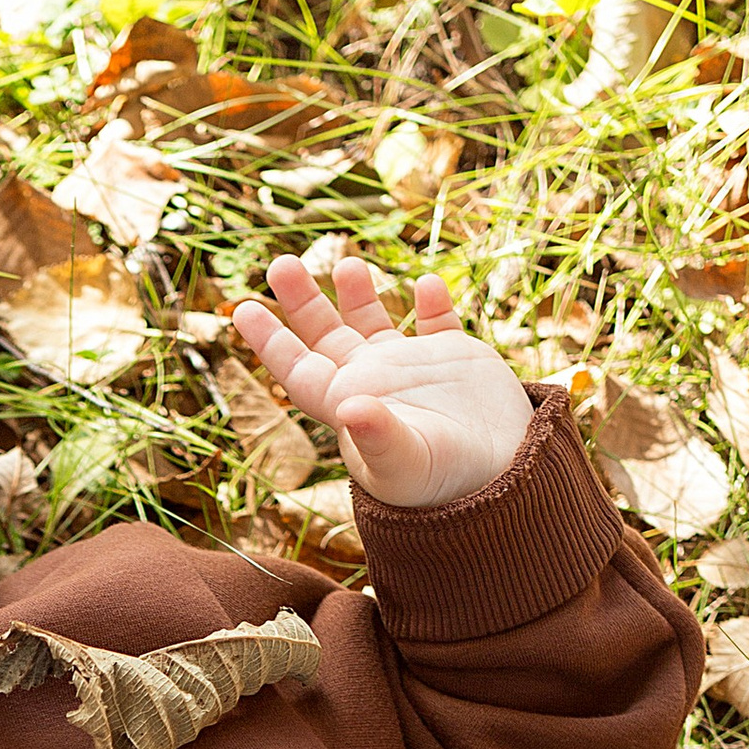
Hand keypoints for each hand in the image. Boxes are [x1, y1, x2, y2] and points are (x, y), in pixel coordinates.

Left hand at [229, 254, 533, 508]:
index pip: (298, 370)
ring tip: (346, 263)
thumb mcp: (405, 463)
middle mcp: (374, 384)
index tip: (243, 308)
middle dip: (302, 301)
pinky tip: (427, 284)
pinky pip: (437, 322)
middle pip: (326, 337)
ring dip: (359, 293)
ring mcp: (412, 370)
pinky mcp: (454, 360)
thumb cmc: (444, 485)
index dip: (270, 342)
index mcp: (349, 405)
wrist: (505, 486)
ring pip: (373, 323)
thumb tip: (350, 409)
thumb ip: (376, 436)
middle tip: (280, 263)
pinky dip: (431, 303)